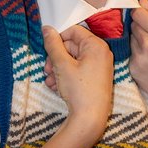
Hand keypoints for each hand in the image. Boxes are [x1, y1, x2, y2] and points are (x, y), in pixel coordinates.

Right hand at [42, 24, 113, 140]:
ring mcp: (100, 67)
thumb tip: (47, 29)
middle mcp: (101, 54)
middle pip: (72, 47)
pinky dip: (66, 76)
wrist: (90, 118)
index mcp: (96, 46)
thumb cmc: (79, 90)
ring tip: (50, 81)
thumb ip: (53, 45)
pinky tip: (57, 87)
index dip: (58, 39)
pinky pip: (79, 71)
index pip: (74, 31)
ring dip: (58, 69)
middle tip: (47, 69)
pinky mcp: (96, 79)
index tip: (47, 50)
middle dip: (56, 58)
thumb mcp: (62, 65)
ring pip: (73, 61)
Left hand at [129, 0, 147, 111]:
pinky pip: (129, 54)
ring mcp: (139, 57)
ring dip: (137, 42)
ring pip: (130, 39)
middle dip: (140, 28)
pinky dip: (136, 56)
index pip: (138, 12)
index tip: (142, 16)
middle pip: (133, 25)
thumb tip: (141, 0)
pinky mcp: (133, 68)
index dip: (139, 13)